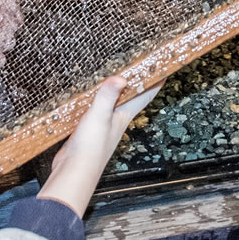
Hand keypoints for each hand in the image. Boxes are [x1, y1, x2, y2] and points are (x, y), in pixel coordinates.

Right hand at [38, 77, 160, 215]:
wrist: (74, 171)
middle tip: (141, 67)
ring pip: (114, 104)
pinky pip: (97, 110)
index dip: (155, 82)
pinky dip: (97, 101)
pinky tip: (90, 97)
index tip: (164, 69)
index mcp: (124, 116)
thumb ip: (108, 96)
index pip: (145, 96)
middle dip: (137, 83)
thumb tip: (121, 78)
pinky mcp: (89, 129)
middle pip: (132, 98)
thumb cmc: (91, 149)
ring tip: (118, 77)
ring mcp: (103, 125)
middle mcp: (116, 120)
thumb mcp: (99, 116)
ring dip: (118, 92)